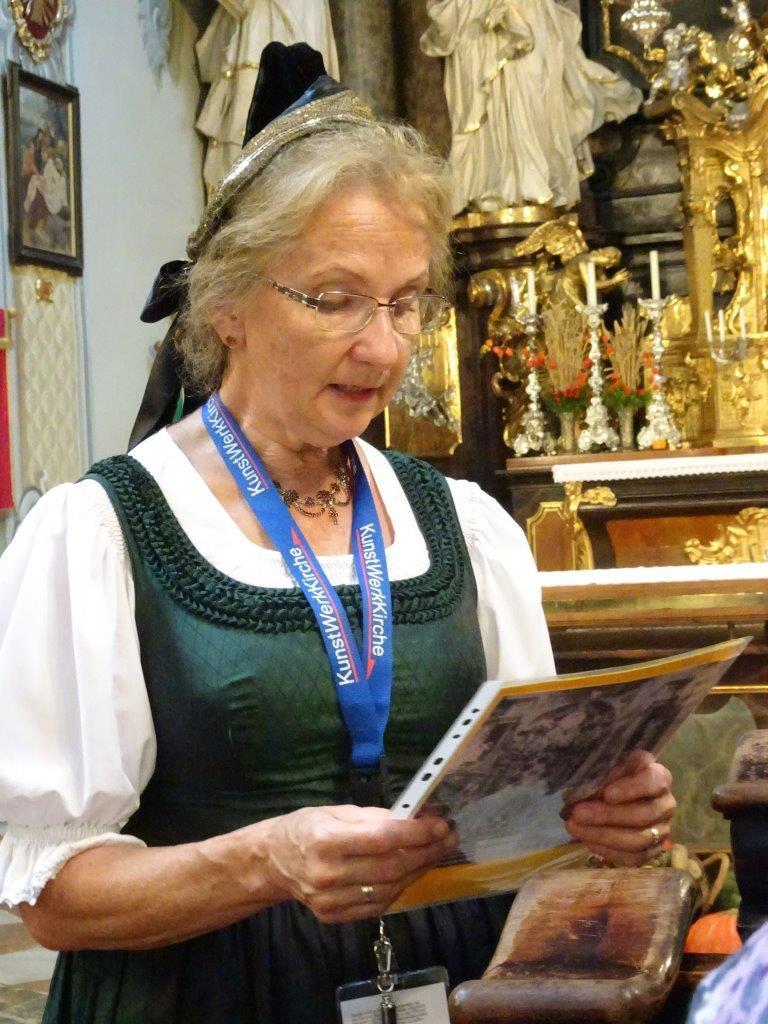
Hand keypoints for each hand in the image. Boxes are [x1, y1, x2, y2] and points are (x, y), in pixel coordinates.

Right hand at [264, 805, 456, 922]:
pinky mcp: (335, 917)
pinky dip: (401, 888)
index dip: (415, 833)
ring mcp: (330, 901)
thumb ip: (374, 817)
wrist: (273, 862)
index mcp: (324, 841)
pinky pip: (378, 905)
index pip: (380, 839)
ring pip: (388, 889)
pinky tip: (413, 871)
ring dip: (419, 870)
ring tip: (437, 852)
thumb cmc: (305, 828)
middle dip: (425, 852)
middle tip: (449, 837)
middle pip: (389, 867)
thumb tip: (415, 817)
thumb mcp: (335, 811)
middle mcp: (326, 875)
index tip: (440, 823)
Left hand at [563, 750, 675, 866]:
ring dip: (603, 835)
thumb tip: (591, 780)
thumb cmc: (612, 776)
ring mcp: (662, 830)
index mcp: (660, 777)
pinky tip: (587, 840)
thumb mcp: (610, 766)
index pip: (653, 782)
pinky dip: (609, 850)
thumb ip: (606, 770)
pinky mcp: (653, 850)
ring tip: (575, 827)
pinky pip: (633, 858)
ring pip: (638, 840)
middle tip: (578, 813)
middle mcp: (666, 804)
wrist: (617, 796)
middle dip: (607, 816)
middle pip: (642, 815)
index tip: (606, 794)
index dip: (630, 789)